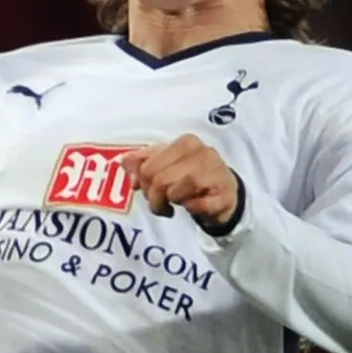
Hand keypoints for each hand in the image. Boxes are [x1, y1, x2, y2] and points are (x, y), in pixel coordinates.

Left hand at [121, 135, 241, 229]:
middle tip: (160, 203)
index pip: (147, 167)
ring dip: (170, 204)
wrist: (224, 192)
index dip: (142, 183)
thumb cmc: (188, 175)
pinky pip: (197, 206)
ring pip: (176, 192)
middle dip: (154, 198)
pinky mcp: (226, 195)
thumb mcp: (163, 163)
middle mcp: (203, 153)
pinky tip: (193, 206)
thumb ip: (140, 161)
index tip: (148, 189)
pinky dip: (191, 209)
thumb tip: (126, 164)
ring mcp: (217, 173)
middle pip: (159, 180)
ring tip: (175, 205)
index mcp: (185, 143)